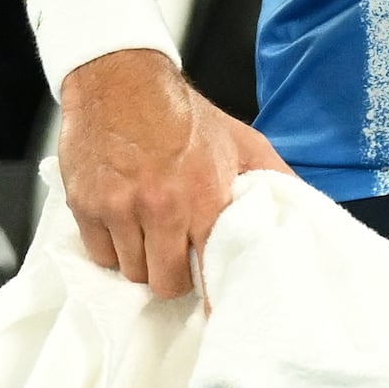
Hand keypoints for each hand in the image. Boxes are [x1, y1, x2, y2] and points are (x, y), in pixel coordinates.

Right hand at [52, 49, 283, 298]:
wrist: (120, 78)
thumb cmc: (181, 111)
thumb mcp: (241, 140)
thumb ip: (273, 178)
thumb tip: (302, 211)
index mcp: (205, 196)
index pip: (211, 269)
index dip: (212, 294)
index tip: (213, 309)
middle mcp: (162, 207)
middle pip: (166, 284)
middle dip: (173, 275)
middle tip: (176, 256)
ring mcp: (119, 208)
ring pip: (131, 272)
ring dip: (141, 260)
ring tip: (149, 234)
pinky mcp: (86, 206)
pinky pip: (99, 255)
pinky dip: (111, 247)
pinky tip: (123, 224)